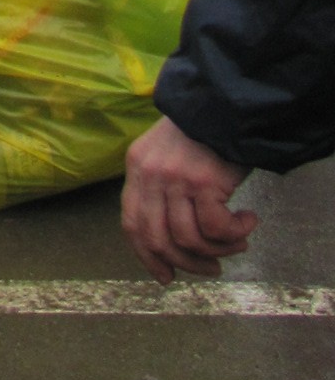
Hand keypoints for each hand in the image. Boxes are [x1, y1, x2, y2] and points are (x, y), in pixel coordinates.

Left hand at [121, 114, 255, 282]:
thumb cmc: (203, 130)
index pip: (131, 223)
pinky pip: (216, 228)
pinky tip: (248, 222)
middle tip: (211, 269)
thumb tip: (171, 239)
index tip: (165, 276)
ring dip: (217, 251)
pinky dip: (235, 233)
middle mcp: (150, 174)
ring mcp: (175, 178)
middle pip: (157, 238)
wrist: (225, 102)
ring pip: (189, 239)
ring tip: (237, 243)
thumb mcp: (167, 153)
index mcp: (136, 166)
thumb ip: (161, 187)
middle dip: (186, 263)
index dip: (147, 256)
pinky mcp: (203, 182)